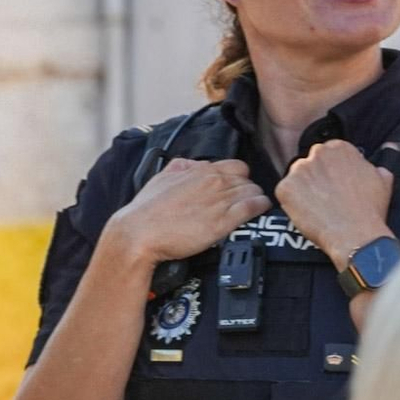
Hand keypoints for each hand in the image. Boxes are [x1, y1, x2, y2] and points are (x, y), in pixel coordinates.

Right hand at [108, 158, 270, 263]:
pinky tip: (257, 213)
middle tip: (239, 203)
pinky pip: (255, 206)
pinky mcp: (225, 219)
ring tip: (247, 210)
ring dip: (253, 200)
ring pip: (254, 192)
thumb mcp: (161, 179)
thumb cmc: (146, 211)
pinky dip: (260, 208)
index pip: (237, 166)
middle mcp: (213, 181)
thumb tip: (193, 165)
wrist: (139, 234)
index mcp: (199, 170)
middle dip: (245, 191)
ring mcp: (220, 199)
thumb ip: (181, 168)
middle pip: (248, 180)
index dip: (238, 179)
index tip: (233, 189)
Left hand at [275, 140, 394, 264]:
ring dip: (303, 189)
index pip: (328, 153)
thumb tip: (378, 157)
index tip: (334, 181)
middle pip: (310, 163)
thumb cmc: (369, 210)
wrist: (355, 233)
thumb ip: (372, 165)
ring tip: (318, 206)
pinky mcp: (284, 187)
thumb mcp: (382, 180)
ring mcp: (298, 170)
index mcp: (339, 148)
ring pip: (296, 177)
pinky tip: (307, 212)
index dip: (331, 170)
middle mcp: (317, 154)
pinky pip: (285, 193)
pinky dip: (292, 202)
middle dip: (315, 177)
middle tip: (325, 196)